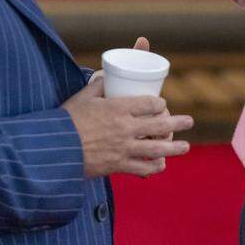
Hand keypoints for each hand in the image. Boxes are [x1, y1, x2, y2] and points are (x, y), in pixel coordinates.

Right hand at [64, 37, 192, 177]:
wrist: (55, 150)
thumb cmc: (67, 120)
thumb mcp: (83, 96)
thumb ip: (99, 85)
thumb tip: (108, 76)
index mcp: (118, 108)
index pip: (150, 103)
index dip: (160, 103)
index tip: (162, 105)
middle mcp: (125, 128)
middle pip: (159, 125)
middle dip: (178, 122)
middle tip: (189, 121)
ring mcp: (123, 148)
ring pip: (156, 149)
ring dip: (174, 148)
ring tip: (185, 147)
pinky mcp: (117, 166)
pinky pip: (142, 168)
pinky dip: (154, 167)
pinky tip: (161, 165)